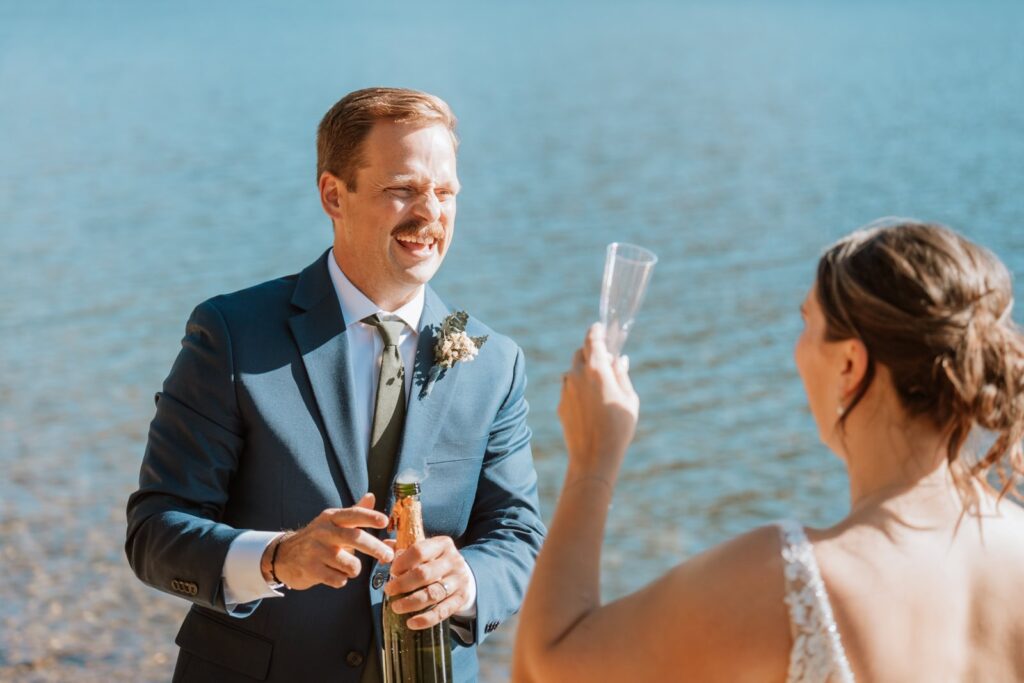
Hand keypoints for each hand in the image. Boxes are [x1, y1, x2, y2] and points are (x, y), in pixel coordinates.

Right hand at [263, 493, 394, 589]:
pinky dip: (341, 580)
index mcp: (331, 517)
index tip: (385, 521)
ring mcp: (316, 551)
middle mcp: (323, 531)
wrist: (284, 555)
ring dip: (353, 569)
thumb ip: (355, 512)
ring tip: (345, 567)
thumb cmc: (318, 538)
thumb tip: (372, 496)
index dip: (370, 517)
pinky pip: (339, 580)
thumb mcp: (333, 522)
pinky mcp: (311, 570)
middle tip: (388, 556)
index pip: (353, 514)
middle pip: (355, 538)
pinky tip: (333, 574)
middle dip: (375, 548)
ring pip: (350, 564)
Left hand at [384, 536, 473, 629]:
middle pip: (425, 574)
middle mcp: (453, 561)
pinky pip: (442, 611)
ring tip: (396, 607)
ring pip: (433, 594)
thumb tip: (384, 549)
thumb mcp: (426, 550)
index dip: (403, 562)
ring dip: (411, 602)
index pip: (419, 550)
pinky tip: (411, 623)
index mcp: (442, 544)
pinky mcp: (461, 599)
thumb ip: (404, 548)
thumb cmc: (437, 561)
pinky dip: (426, 619)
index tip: (391, 571)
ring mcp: (459, 580)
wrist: (464, 575)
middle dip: (403, 584)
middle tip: (389, 590)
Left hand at [558, 323, 638, 483]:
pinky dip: (577, 389)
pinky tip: (590, 404)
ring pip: (572, 371)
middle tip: (603, 358)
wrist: (594, 457)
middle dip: (590, 351)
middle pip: (580, 353)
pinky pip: (569, 389)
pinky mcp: (561, 404)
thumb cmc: (618, 428)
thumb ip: (622, 375)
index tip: (599, 326)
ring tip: (598, 385)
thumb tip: (619, 359)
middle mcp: (577, 376)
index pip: (592, 340)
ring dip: (583, 371)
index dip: (596, 330)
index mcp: (597, 370)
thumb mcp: (629, 399)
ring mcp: (566, 390)